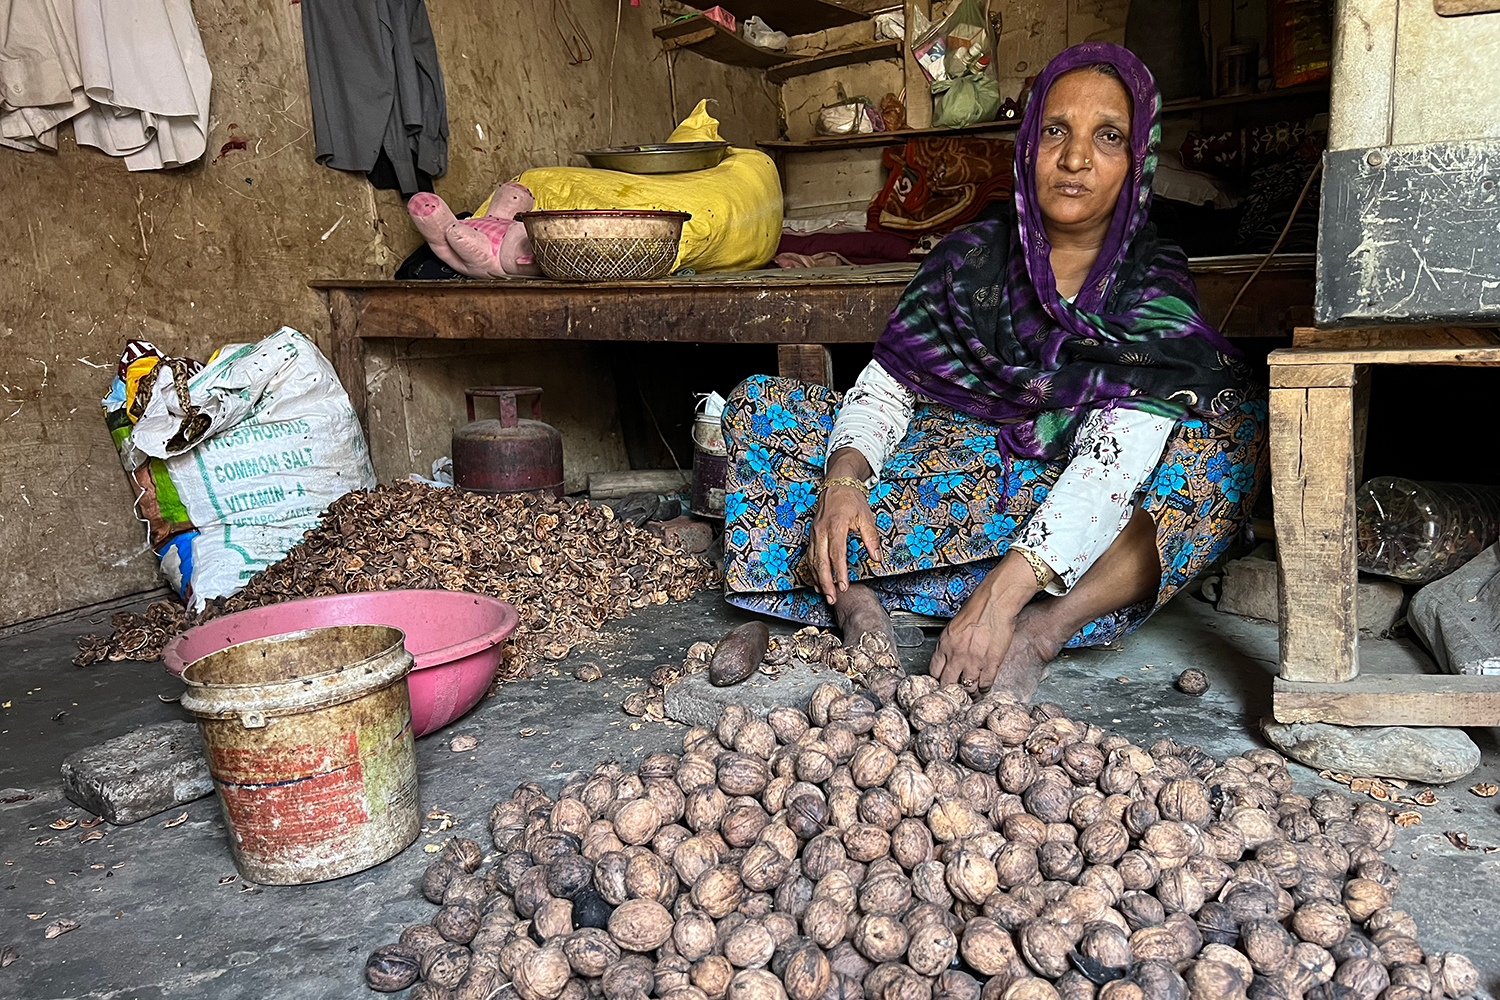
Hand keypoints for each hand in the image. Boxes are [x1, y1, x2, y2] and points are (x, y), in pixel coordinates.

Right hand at [809, 449, 881, 604]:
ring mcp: (814, 533)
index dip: (839, 572)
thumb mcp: (866, 517)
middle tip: (832, 598)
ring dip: (818, 579)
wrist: (837, 484)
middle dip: (826, 582)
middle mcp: (821, 530)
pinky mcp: (812, 535)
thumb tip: (877, 558)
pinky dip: (812, 570)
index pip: (836, 553)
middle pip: (820, 561)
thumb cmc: (852, 499)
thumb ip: (871, 538)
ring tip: (825, 594)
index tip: (843, 586)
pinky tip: (817, 581)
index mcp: (836, 525)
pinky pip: (810, 556)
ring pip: (813, 560)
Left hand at [929, 554, 1037, 688]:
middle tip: (956, 694)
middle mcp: (956, 654)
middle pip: (948, 684)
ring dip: (970, 693)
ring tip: (971, 694)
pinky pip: (986, 683)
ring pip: (967, 688)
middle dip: (951, 691)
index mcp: (944, 644)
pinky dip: (984, 688)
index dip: (938, 681)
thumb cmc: (976, 608)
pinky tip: (984, 688)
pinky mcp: (991, 662)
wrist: (995, 602)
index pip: (934, 672)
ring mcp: (974, 660)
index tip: (942, 683)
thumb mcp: (954, 626)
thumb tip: (948, 658)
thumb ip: (949, 644)